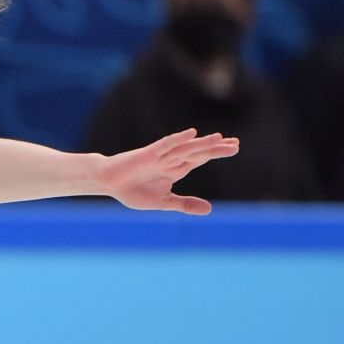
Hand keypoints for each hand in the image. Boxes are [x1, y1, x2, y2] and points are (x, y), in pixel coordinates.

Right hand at [98, 129, 239, 214]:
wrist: (108, 182)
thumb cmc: (132, 190)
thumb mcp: (164, 202)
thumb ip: (185, 204)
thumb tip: (210, 209)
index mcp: (175, 169)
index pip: (200, 159)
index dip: (216, 153)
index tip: (233, 147)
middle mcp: (171, 160)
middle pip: (197, 152)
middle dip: (216, 148)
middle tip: (235, 144)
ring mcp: (160, 156)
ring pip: (185, 148)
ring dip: (202, 144)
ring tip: (220, 139)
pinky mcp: (148, 154)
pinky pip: (165, 145)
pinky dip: (178, 140)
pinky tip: (191, 134)